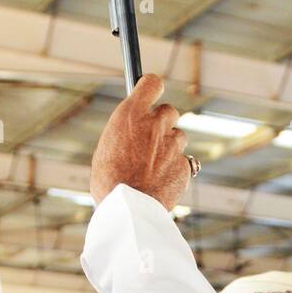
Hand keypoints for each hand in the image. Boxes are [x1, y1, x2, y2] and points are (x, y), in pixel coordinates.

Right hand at [90, 74, 189, 209]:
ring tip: (154, 167)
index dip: (152, 89)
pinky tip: (160, 183)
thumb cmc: (109, 182)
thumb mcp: (107, 149)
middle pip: (169, 111)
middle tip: (152, 140)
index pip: (152, 83)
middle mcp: (155, 124)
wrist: (127, 209)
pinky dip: (175, 170)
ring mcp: (173, 144)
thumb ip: (126, 134)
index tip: (152, 95)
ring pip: (178, 137)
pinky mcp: (184, 165)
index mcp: (131, 114)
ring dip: (170, 147)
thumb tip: (132, 133)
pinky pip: (183, 162)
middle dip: (162, 123)